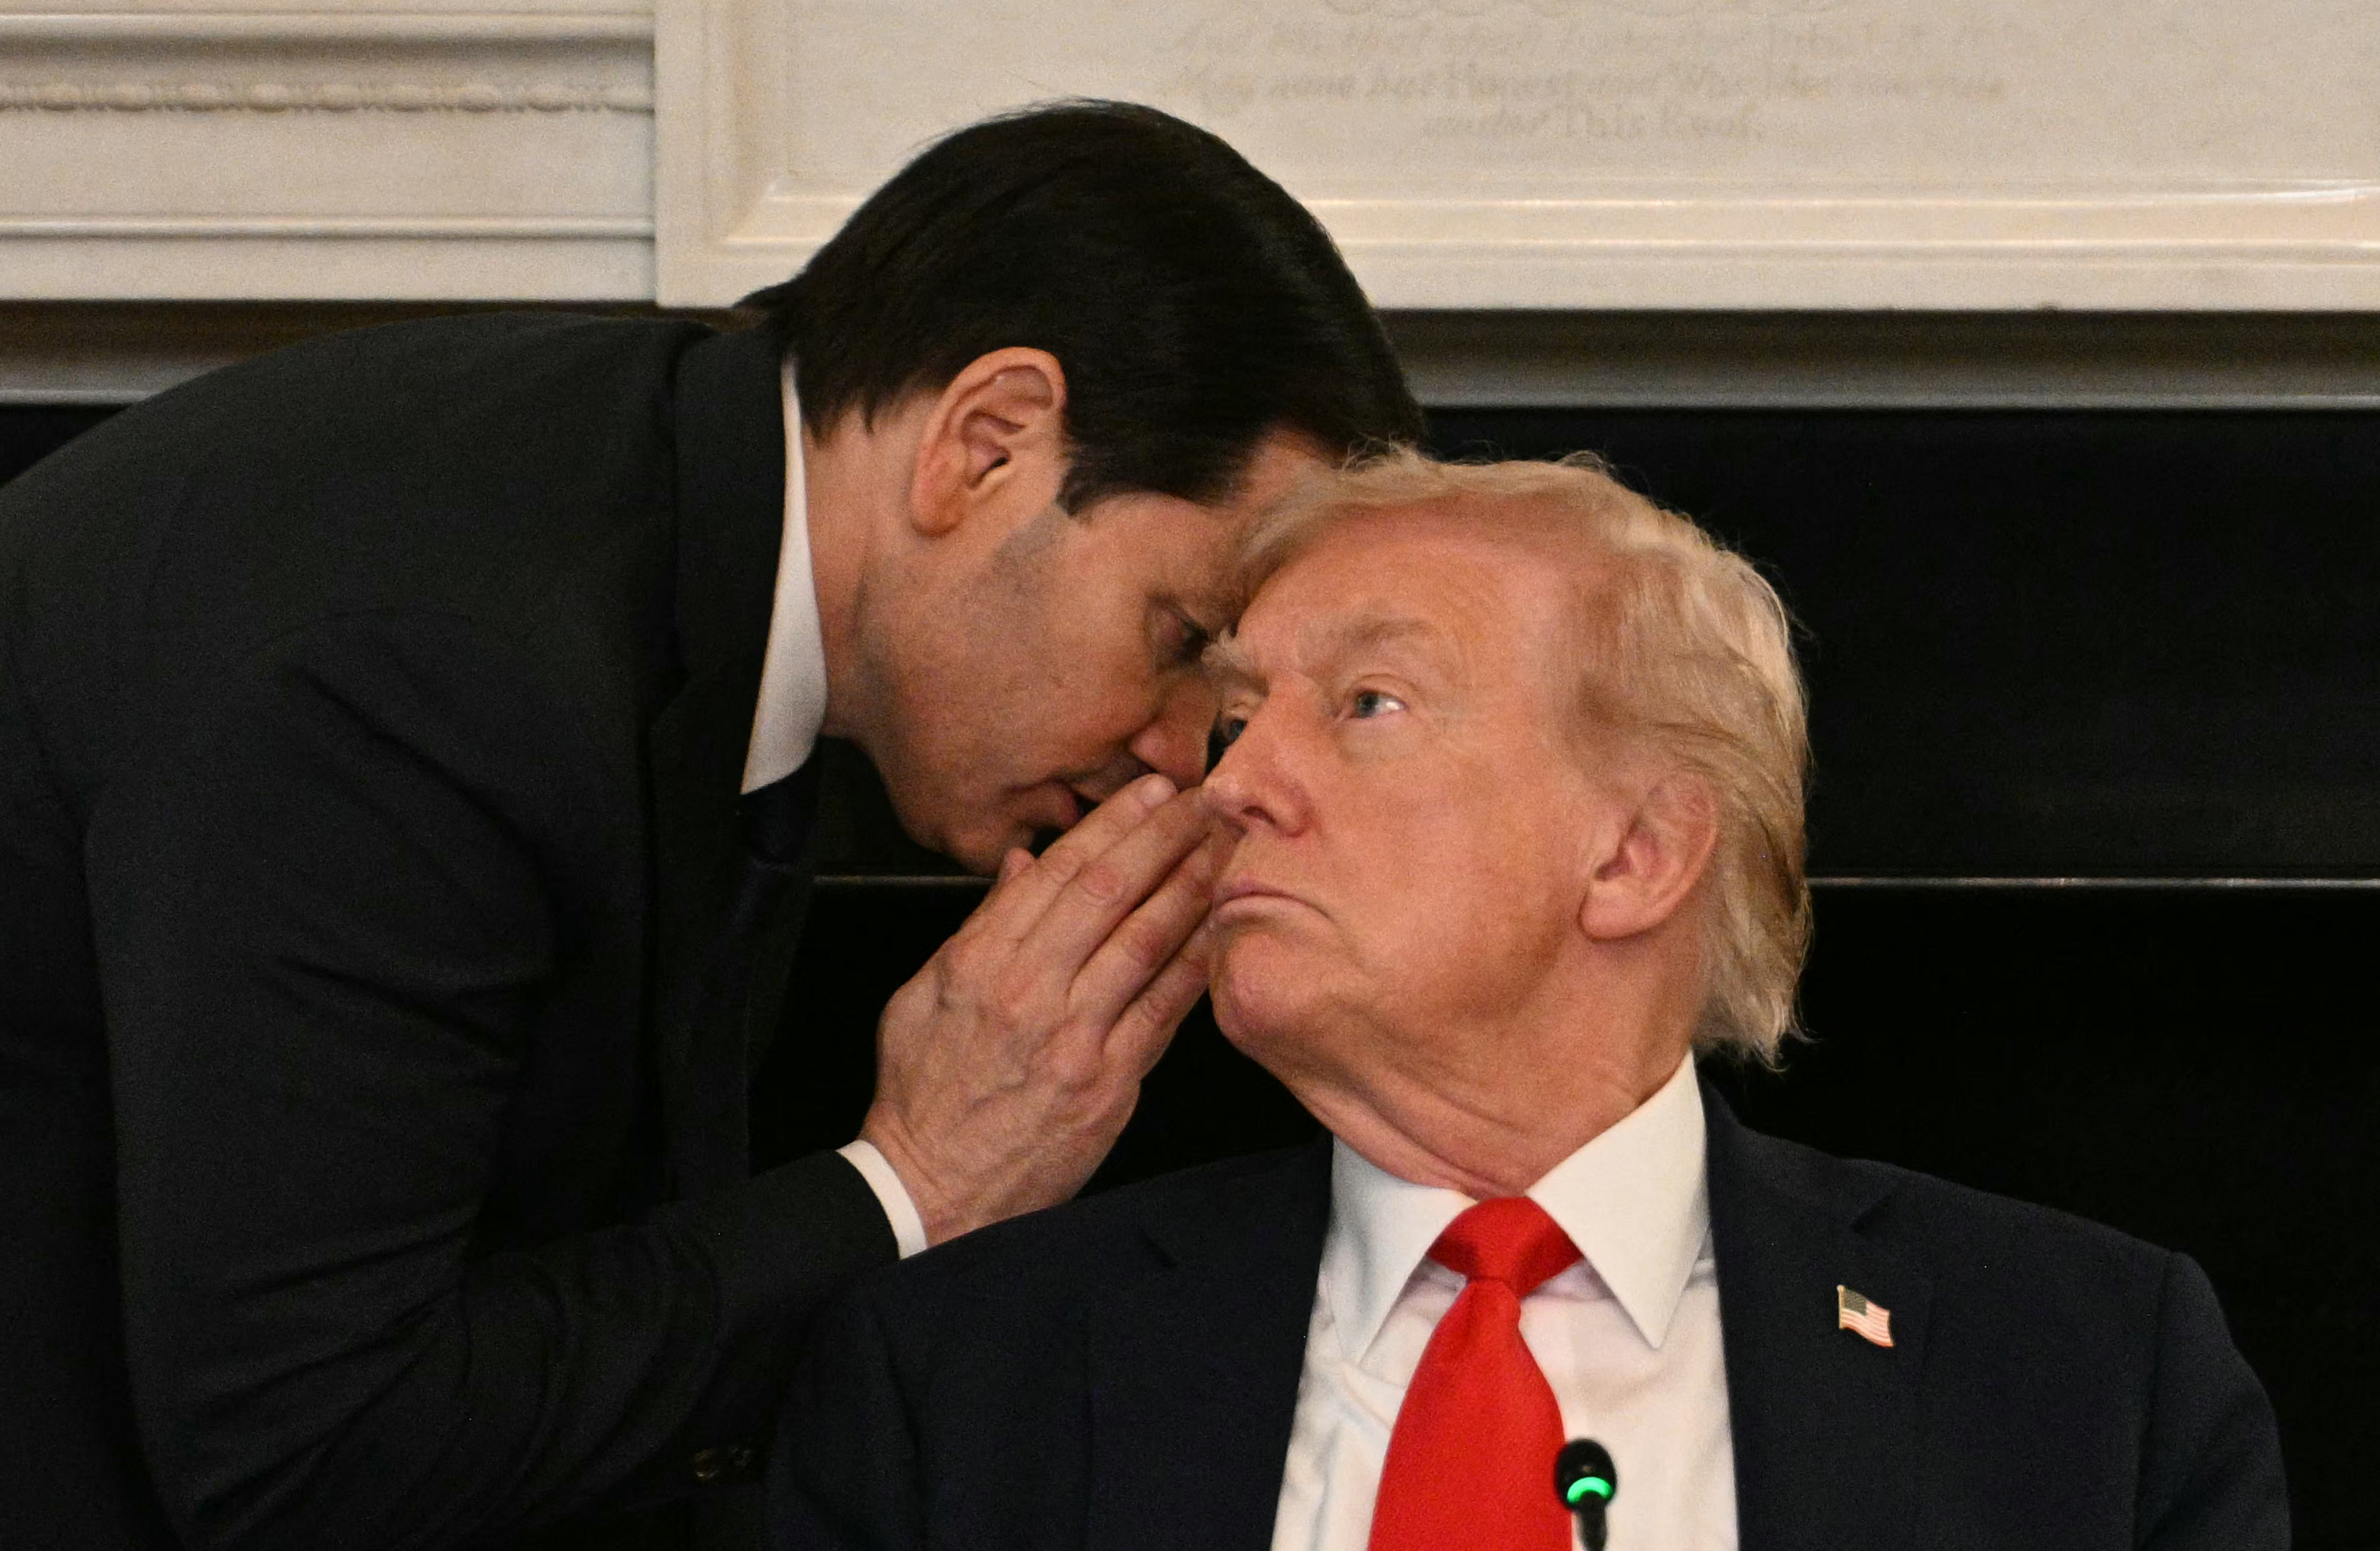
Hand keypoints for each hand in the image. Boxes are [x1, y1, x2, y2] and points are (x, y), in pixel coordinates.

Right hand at [859, 774, 1226, 1244]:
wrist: (930, 1187)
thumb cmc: (925, 1093)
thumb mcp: (926, 995)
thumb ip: (983, 926)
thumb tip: (1026, 864)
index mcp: (979, 960)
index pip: (1058, 872)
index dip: (1113, 823)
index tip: (1150, 790)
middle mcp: (1028, 990)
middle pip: (1110, 893)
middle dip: (1164, 837)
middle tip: (1206, 799)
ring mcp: (1072, 1038)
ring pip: (1145, 942)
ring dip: (1192, 887)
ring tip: (1226, 848)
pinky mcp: (1107, 1083)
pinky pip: (1163, 1012)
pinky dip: (1196, 965)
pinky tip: (1223, 929)